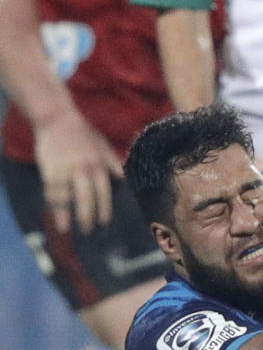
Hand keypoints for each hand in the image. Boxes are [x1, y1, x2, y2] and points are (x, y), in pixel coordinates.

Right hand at [34, 111, 123, 232]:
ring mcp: (65, 169)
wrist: (57, 119)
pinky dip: (52, 205)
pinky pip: (51, 191)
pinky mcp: (50, 169)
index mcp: (99, 164)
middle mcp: (84, 168)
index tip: (104, 223)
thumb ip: (113, 164)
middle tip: (89, 230)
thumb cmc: (83, 134)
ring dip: (67, 214)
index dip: (104, 208)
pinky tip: (54, 215)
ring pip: (67, 197)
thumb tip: (126, 179)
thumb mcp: (103, 146)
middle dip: (88, 215)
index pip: (104, 191)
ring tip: (67, 229)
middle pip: (87, 197)